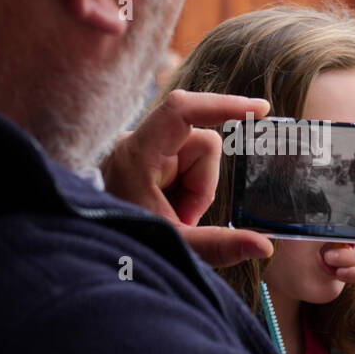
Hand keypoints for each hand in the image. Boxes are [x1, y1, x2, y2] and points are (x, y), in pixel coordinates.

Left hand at [100, 89, 274, 267]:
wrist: (90, 248)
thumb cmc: (123, 243)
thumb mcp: (173, 245)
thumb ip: (218, 246)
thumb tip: (264, 247)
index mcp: (137, 154)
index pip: (183, 110)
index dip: (222, 105)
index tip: (259, 109)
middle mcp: (138, 142)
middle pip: (202, 145)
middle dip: (203, 185)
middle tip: (180, 218)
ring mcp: (143, 147)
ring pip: (198, 156)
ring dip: (195, 190)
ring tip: (172, 216)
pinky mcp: (148, 157)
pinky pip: (185, 164)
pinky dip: (186, 189)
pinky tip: (169, 208)